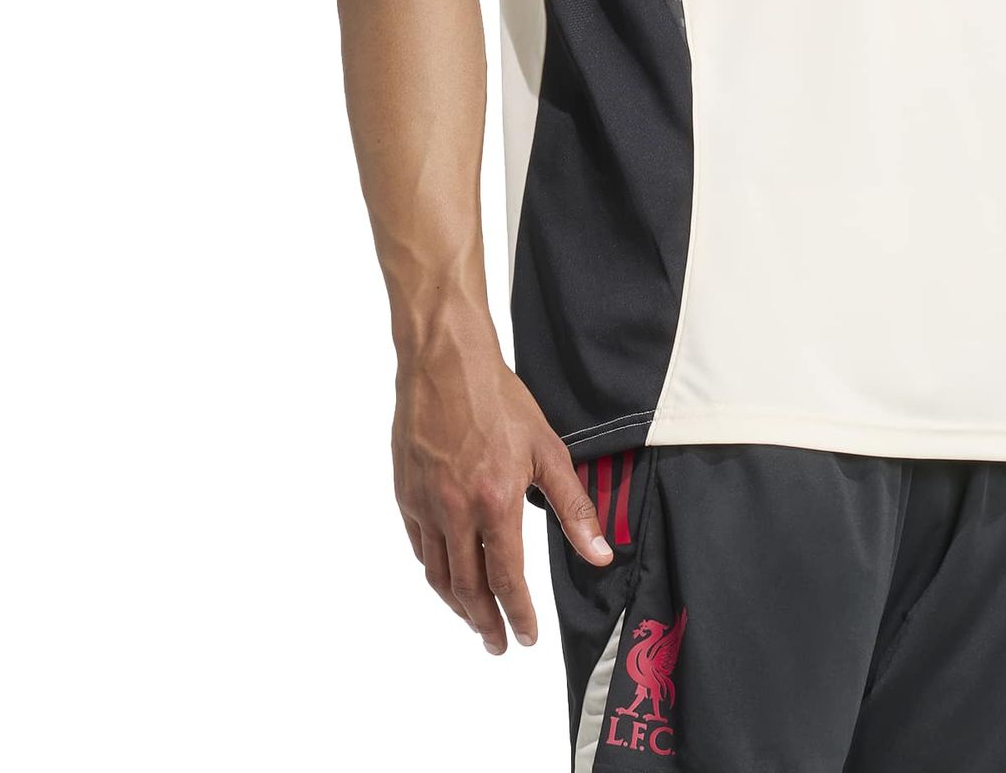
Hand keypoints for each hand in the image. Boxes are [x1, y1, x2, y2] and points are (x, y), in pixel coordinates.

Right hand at [391, 314, 614, 651]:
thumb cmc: (499, 399)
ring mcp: (426, 503)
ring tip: (475, 619)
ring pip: (438, 574)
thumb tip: (599, 553)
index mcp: (495, 501)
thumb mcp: (549, 450)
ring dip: (458, 605)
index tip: (526, 637)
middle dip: (485, 622)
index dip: (517, 614)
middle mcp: (455, 510)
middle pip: (467, 588)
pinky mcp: (406, 493)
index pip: (506, 577)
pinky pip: (420, 547)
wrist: (445, 362)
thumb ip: (573, 508)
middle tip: (497, 644)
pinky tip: (447, 577)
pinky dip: (435, 572)